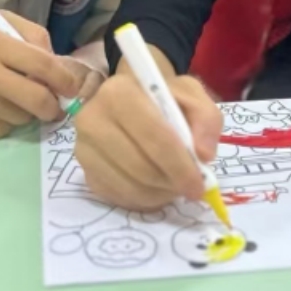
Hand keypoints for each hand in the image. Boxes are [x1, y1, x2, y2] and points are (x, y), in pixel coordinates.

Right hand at [0, 10, 92, 138]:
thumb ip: (28, 34)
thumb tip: (56, 59)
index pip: (42, 64)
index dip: (64, 79)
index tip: (73, 87)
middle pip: (37, 99)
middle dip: (54, 107)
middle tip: (56, 107)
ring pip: (22, 117)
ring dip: (28, 113)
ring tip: (18, 101)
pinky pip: (2, 130)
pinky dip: (7, 123)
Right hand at [71, 53, 221, 208]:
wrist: (134, 99)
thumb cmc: (164, 96)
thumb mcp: (192, 94)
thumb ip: (206, 119)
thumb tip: (204, 155)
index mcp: (119, 92)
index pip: (154, 137)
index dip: (180, 165)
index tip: (200, 183)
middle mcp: (92, 120)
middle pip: (140, 166)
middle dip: (171, 182)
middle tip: (192, 188)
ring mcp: (84, 150)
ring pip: (128, 186)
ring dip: (159, 192)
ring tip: (176, 184)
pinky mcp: (85, 173)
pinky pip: (117, 197)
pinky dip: (143, 199)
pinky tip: (157, 187)